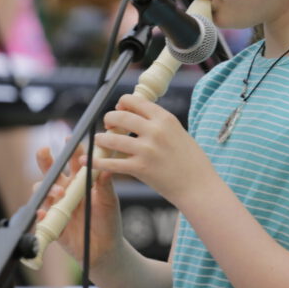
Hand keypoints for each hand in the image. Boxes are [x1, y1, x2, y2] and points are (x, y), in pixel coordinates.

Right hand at [34, 145, 123, 268]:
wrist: (105, 249)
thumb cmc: (108, 221)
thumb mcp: (109, 201)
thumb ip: (105, 185)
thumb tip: (106, 168)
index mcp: (81, 181)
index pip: (74, 161)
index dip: (71, 150)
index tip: (70, 140)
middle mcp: (66, 190)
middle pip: (52, 172)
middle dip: (46, 160)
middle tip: (44, 151)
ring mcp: (57, 205)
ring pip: (43, 190)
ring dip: (48, 188)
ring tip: (59, 192)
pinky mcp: (51, 222)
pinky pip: (41, 215)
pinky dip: (40, 211)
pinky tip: (43, 211)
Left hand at [95, 94, 215, 206]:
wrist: (199, 186)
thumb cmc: (192, 162)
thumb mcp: (179, 133)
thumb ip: (159, 124)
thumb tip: (138, 116)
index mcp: (165, 118)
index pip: (135, 101)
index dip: (122, 103)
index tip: (119, 109)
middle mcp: (155, 131)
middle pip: (120, 116)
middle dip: (109, 119)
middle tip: (108, 126)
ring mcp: (146, 150)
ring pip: (111, 138)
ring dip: (101, 139)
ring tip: (99, 141)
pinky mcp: (140, 168)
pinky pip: (111, 163)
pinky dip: (97, 162)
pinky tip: (89, 162)